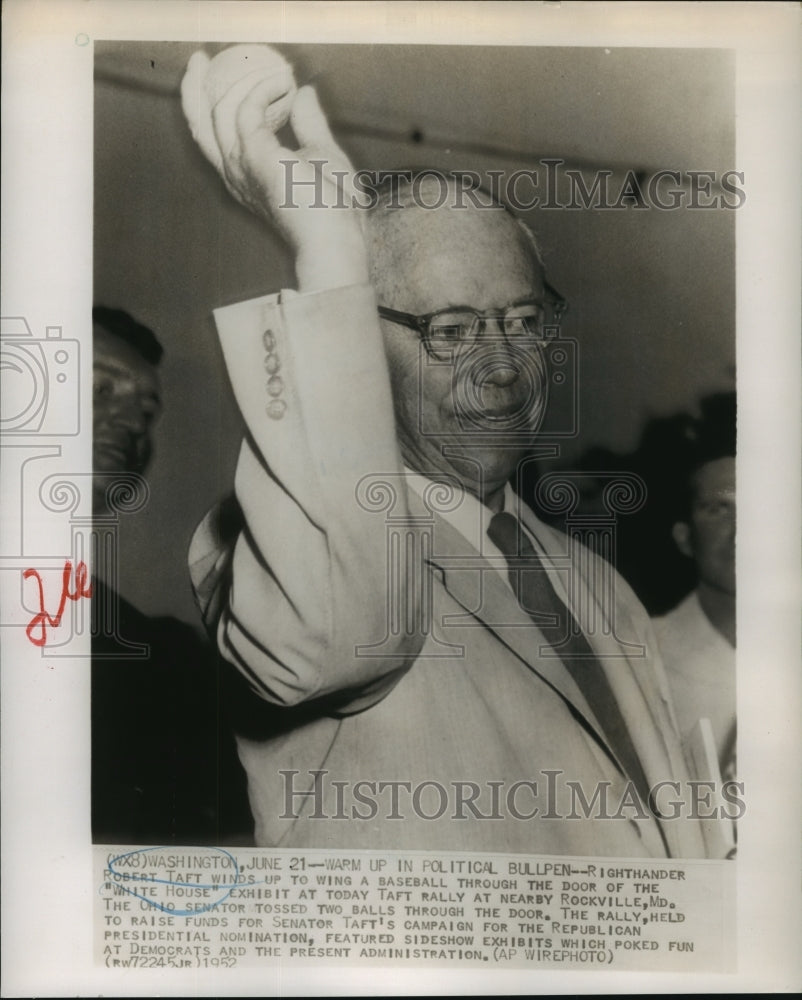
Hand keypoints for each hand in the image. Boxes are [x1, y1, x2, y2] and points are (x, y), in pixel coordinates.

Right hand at [181, 46, 368, 291]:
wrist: (336, 238)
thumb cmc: (333, 210)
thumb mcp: (323, 156)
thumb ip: (309, 125)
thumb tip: (303, 92)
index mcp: (246, 174)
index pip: (213, 136)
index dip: (209, 103)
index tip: (228, 72)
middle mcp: (235, 172)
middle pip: (198, 124)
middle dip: (194, 87)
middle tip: (202, 58)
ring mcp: (241, 166)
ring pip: (217, 111)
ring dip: (242, 80)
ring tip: (272, 69)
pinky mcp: (255, 156)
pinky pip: (245, 108)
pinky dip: (262, 89)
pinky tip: (282, 84)